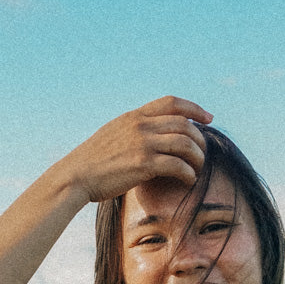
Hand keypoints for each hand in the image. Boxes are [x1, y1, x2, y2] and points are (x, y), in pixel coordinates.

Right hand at [60, 96, 212, 204]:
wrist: (76, 176)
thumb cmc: (93, 163)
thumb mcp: (113, 135)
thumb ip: (133, 131)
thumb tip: (150, 136)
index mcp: (134, 116)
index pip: (171, 102)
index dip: (194, 109)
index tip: (208, 119)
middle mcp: (140, 126)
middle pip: (184, 124)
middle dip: (200, 138)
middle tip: (203, 153)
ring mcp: (142, 144)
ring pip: (185, 143)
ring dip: (197, 157)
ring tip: (197, 169)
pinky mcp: (143, 164)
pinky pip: (177, 165)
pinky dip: (188, 173)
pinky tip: (188, 181)